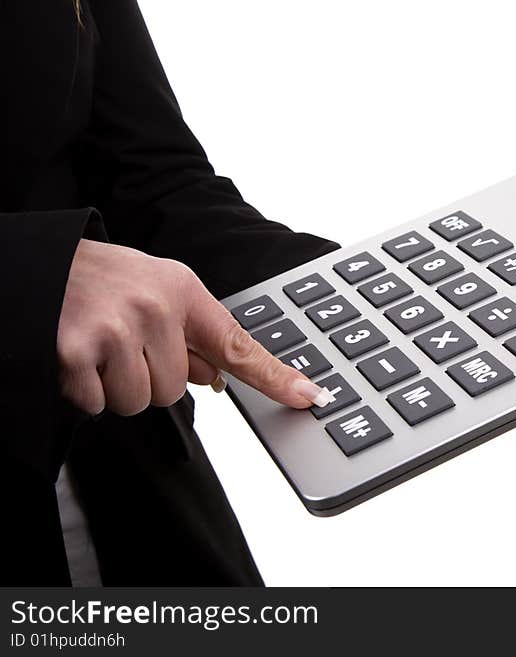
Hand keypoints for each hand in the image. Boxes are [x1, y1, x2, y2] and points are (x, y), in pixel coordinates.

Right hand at [57, 239, 332, 415]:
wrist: (36, 265)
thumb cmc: (101, 279)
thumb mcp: (157, 290)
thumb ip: (192, 334)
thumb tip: (217, 377)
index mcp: (182, 292)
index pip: (237, 344)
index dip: (275, 376)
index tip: (309, 396)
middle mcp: (154, 307)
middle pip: (176, 389)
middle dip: (149, 377)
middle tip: (123, 343)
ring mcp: (115, 329)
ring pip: (139, 401)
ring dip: (117, 387)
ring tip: (99, 346)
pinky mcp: (74, 351)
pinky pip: (99, 404)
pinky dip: (84, 390)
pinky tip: (76, 356)